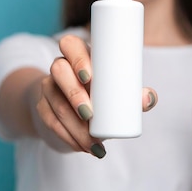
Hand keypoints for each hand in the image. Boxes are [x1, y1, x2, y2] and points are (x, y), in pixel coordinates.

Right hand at [33, 34, 157, 157]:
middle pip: (58, 70)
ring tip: (93, 142)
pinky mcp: (43, 108)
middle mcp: (61, 67)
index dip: (77, 58)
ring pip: (56, 101)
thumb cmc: (99, 94)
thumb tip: (148, 98)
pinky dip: (67, 136)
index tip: (89, 77)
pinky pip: (50, 121)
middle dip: (74, 94)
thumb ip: (132, 94)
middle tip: (90, 115)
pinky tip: (80, 146)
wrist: (72, 109)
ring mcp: (49, 87)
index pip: (70, 44)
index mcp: (80, 54)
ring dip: (74, 124)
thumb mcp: (114, 91)